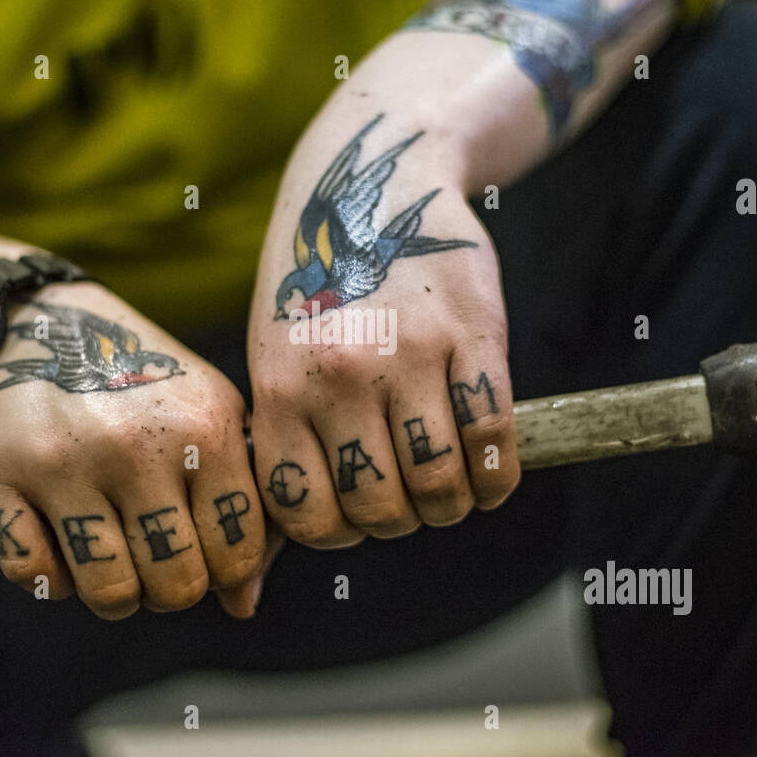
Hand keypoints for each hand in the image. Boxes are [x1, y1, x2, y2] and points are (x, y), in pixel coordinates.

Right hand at [0, 282, 267, 618]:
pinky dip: (49, 579)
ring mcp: (63, 459)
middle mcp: (136, 443)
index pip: (236, 552)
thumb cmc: (139, 381)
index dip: (223, 574)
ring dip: (112, 595)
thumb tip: (244, 604)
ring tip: (111, 565)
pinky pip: (33, 574)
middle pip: (175, 582)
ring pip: (108, 589)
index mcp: (202, 428)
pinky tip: (60, 547)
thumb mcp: (207, 418)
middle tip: (153, 567)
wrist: (39, 324)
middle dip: (168, 591)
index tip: (202, 558)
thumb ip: (239, 504)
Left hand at [248, 114, 520, 546]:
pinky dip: (498, 478)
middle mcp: (341, 379)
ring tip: (452, 487)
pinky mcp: (474, 340)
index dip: (338, 533)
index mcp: (280, 389)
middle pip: (381, 511)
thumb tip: (257, 576)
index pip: (307, 515)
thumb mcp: (271, 353)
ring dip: (452, 506)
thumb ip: (280, 441)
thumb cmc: (314, 284)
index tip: (357, 516)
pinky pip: (494, 444)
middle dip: (400, 521)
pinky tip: (492, 471)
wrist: (371, 181)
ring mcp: (410, 358)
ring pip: (441, 488)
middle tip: (410, 501)